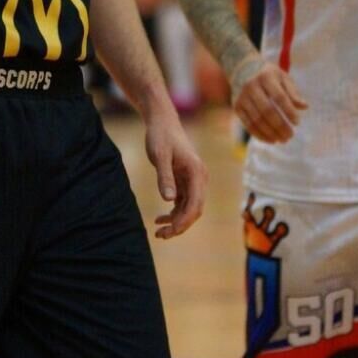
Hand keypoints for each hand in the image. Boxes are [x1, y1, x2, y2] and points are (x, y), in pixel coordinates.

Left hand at [145, 112, 207, 239]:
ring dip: (176, 221)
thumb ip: (164, 177)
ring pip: (189, 208)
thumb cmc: (160, 136)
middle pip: (194, 209)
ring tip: (158, 231)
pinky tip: (160, 219)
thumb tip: (169, 200)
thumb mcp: (159, 156)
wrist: (162, 122)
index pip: (195, 204)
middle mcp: (199, 178)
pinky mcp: (185, 180)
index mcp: (197, 173)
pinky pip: (183, 202)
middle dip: (180, 225)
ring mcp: (193, 180)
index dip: (184, 221)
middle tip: (160, 235)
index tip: (169, 231)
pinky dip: (174, 212)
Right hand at [233, 60, 307, 143]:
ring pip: (257, 119)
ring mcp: (242, 97)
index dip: (289, 111)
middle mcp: (251, 86)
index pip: (279, 96)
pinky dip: (260, 135)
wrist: (242, 69)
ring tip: (283, 139)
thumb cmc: (268, 75)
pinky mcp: (237, 107)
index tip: (297, 122)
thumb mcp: (282, 77)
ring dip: (270, 132)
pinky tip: (271, 140)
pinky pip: (248, 124)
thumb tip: (304, 107)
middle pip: (267, 110)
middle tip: (290, 135)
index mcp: (266, 77)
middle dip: (280, 125)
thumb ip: (293, 92)